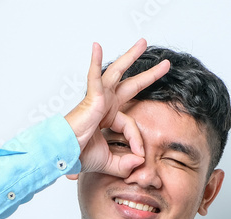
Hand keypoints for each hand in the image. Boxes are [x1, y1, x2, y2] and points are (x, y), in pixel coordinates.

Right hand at [63, 38, 169, 180]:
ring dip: (130, 57)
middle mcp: (105, 104)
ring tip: (143, 43)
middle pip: (131, 85)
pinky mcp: (92, 97)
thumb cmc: (79, 155)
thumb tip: (140, 161)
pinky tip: (96, 46)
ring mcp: (99, 98)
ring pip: (117, 73)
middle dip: (149, 75)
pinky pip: (95, 76)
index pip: (131, 125)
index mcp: (108, 118)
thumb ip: (125, 163)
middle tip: (164, 65)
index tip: (139, 156)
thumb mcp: (109, 162)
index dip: (137, 141)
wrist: (65, 154)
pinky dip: (95, 61)